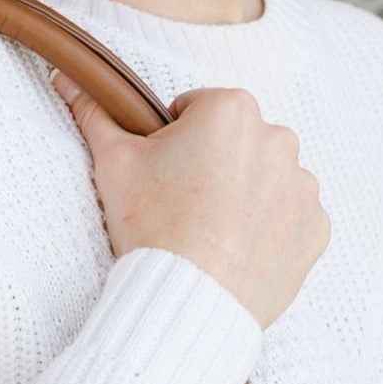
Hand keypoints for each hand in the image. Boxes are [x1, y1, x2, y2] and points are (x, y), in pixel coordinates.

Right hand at [50, 69, 329, 329]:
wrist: (186, 304)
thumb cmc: (151, 231)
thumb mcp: (113, 166)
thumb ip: (95, 115)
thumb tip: (66, 79)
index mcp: (231, 108)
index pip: (197, 113)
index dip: (173, 145)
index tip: (164, 180)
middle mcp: (278, 137)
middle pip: (237, 145)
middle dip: (215, 169)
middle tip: (185, 212)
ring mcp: (302, 186)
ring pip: (267, 181)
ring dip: (246, 199)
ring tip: (213, 238)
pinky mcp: (315, 230)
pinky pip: (292, 222)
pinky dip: (271, 234)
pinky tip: (240, 255)